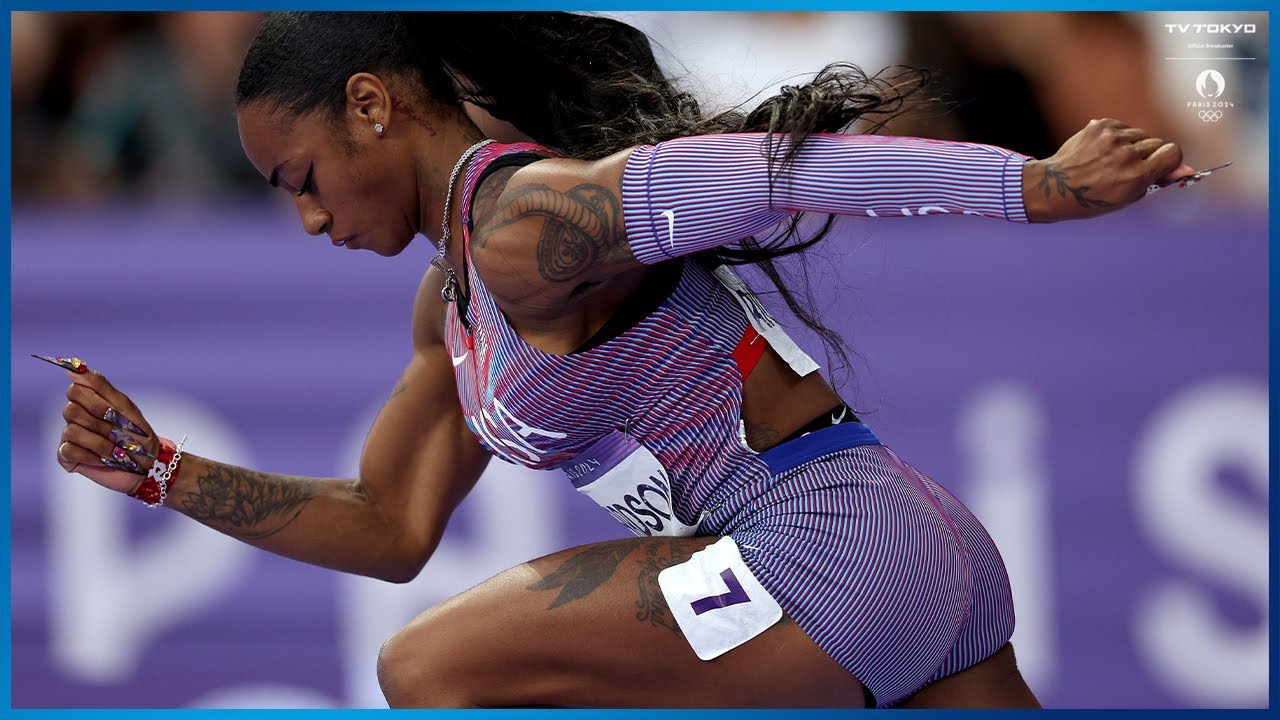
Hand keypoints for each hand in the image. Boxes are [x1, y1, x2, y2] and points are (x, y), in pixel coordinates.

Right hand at [57, 367, 159, 494]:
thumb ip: (100, 385)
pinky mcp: (67, 457)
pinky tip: (105, 460)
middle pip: (70, 410)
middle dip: (100, 423)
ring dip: (100, 442)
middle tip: (119, 433)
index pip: (75, 390)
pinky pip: (69, 450)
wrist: (148, 464)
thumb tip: (74, 369)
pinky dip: (91, 456)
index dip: (95, 402)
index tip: (113, 411)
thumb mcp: (124, 406)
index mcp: (88, 402)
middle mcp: (75, 417)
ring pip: (71, 431)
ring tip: (117, 450)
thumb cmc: (138, 434)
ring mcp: (70, 437)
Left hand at [1023, 118, 1196, 222]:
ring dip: (1134, 146)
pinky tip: (1102, 152)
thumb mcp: (1128, 197)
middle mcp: (1125, 154)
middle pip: (1158, 143)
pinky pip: (1123, 127)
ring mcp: (1111, 137)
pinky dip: (1118, 138)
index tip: (1162, 167)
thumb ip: (1158, 180)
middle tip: (1131, 168)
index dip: (1171, 160)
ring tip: (1113, 161)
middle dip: (1150, 155)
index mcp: (1135, 175)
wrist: (1053, 187)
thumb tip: (1188, 169)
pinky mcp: (1100, 125)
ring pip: (1141, 134)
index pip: (1173, 153)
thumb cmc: (1092, 197)